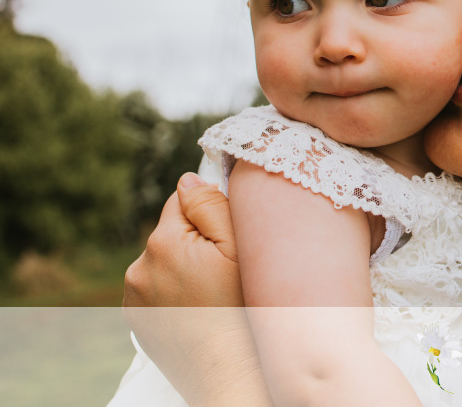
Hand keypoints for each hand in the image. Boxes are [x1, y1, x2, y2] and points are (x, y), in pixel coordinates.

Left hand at [124, 173, 241, 306]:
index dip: (207, 215)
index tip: (224, 240)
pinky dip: (172, 291)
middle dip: (193, 241)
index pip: (181, 200)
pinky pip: (154, 286)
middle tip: (221, 271)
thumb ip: (210, 205)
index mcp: (163, 242)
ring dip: (181, 266)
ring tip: (209, 293)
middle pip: (171, 231)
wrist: (226, 369)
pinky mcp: (136, 316)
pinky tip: (195, 307)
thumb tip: (187, 180)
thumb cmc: (240, 307)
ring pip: (162, 260)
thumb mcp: (238, 247)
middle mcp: (139, 266)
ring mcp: (133, 294)